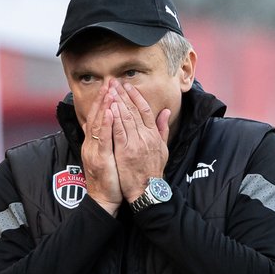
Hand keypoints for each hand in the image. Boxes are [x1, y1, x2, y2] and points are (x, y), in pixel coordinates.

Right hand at [79, 81, 121, 214]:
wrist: (104, 199)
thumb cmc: (109, 180)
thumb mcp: (106, 157)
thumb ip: (104, 140)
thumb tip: (101, 128)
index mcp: (94, 143)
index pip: (98, 117)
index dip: (102, 101)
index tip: (109, 86)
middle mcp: (91, 144)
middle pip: (96, 116)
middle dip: (103, 98)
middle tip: (109, 81)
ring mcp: (94, 150)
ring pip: (98, 124)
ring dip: (104, 106)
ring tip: (109, 90)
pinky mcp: (100, 158)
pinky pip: (102, 139)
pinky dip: (105, 124)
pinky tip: (109, 112)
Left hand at [109, 80, 170, 201]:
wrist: (148, 190)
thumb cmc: (153, 171)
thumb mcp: (163, 149)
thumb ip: (163, 129)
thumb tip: (166, 112)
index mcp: (154, 134)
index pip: (145, 110)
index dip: (136, 96)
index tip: (127, 86)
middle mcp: (146, 136)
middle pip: (133, 110)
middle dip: (123, 95)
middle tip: (114, 82)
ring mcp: (135, 143)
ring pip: (125, 118)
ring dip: (117, 102)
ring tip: (110, 90)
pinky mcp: (125, 151)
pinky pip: (118, 132)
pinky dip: (113, 119)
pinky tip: (108, 109)